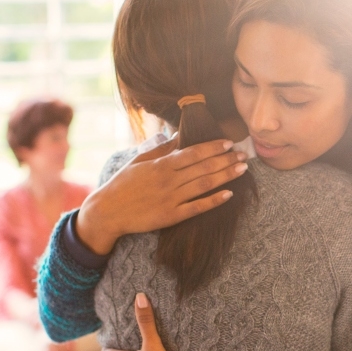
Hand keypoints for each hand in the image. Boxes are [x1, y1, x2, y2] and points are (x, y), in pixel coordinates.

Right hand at [77, 139, 248, 254]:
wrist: (107, 212)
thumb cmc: (122, 184)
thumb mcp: (139, 161)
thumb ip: (162, 149)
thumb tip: (179, 134)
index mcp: (161, 164)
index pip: (193, 152)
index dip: (213, 147)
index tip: (229, 143)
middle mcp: (169, 180)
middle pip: (204, 167)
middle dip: (226, 159)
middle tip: (244, 154)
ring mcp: (171, 199)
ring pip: (204, 185)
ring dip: (226, 176)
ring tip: (242, 169)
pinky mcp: (171, 216)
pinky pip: (197, 208)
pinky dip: (214, 201)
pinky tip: (229, 195)